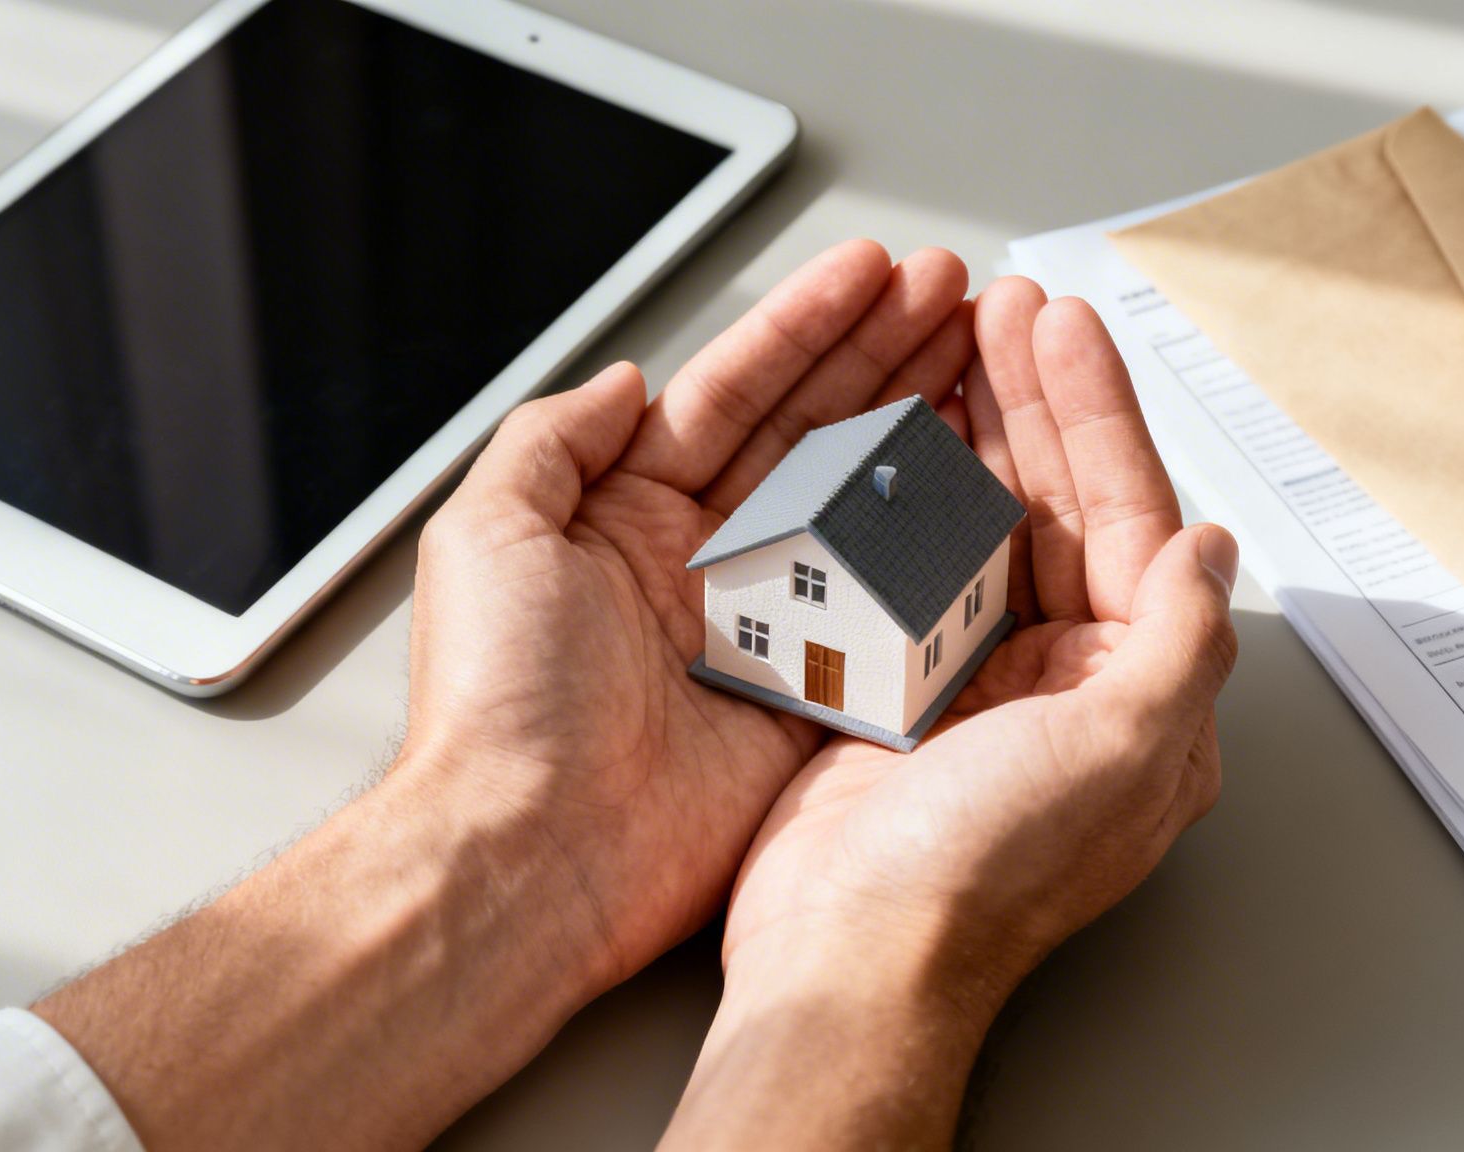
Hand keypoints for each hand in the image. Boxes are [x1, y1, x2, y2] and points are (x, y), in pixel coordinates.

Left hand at [33, 242, 981, 1151]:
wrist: (535, 854)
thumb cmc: (497, 705)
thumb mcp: (486, 535)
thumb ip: (551, 440)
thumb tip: (624, 377)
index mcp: (625, 514)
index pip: (732, 392)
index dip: (805, 326)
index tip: (869, 273)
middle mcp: (701, 562)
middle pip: (809, 430)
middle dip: (882, 352)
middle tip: (950, 292)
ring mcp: (763, 626)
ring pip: (856, 504)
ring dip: (916, 426)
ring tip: (978, 353)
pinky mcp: (810, 696)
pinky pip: (882, 609)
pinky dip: (931, 550)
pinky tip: (975, 487)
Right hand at [664, 280, 1237, 1148]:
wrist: (846, 955)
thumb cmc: (979, 878)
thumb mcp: (1119, 752)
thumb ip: (1179, 642)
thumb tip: (1215, 549)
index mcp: (1134, 696)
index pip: (1134, 522)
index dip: (1103, 416)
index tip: (1066, 331)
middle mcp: (1063, 683)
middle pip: (1059, 507)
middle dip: (1034, 402)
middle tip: (1003, 311)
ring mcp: (975, 681)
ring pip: (981, 524)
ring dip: (969, 433)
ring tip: (949, 346)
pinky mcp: (895, 688)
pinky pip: (908, 566)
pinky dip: (900, 496)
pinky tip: (890, 438)